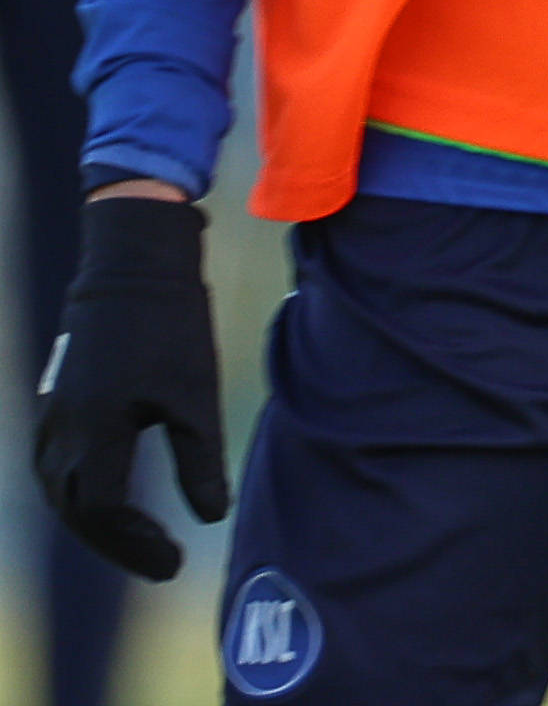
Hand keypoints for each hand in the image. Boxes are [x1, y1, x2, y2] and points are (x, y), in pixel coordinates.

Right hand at [31, 193, 228, 578]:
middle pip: (78, 512)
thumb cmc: (170, 326)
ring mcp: (50, 419)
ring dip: (97, 524)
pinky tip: (107, 502)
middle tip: (161, 563)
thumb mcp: (195, 394)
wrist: (130, 268)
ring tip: (140, 542)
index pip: (105, 512)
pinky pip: (55, 469)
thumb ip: (200, 459)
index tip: (174, 562)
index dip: (138, 544)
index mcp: (95, 431)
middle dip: (119, 544)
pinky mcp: (54, 407)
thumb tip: (213, 518)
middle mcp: (61, 432)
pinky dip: (81, 496)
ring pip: (62, 493)